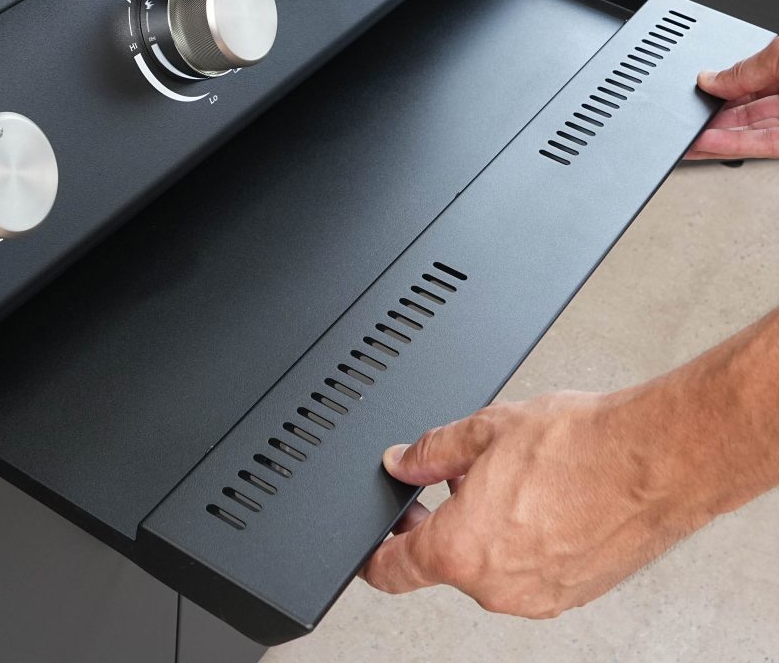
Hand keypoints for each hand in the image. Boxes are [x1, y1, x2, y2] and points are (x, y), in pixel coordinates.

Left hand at [359, 390, 709, 617]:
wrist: (657, 459)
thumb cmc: (580, 445)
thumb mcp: (484, 430)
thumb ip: (431, 451)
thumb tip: (402, 461)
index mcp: (462, 550)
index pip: (393, 570)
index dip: (371, 555)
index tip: (368, 547)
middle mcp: (498, 587)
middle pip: (443, 564)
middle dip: (437, 524)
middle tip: (450, 482)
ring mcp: (539, 597)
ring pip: (487, 568)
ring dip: (483, 532)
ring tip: (508, 480)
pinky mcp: (575, 595)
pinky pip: (527, 573)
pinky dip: (521, 543)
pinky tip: (540, 501)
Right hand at [687, 36, 778, 158]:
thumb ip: (744, 68)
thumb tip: (707, 78)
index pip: (745, 83)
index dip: (717, 90)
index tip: (694, 92)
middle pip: (740, 112)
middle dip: (709, 118)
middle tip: (683, 119)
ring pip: (744, 134)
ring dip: (711, 138)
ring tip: (684, 138)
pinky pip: (757, 146)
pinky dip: (728, 146)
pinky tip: (702, 143)